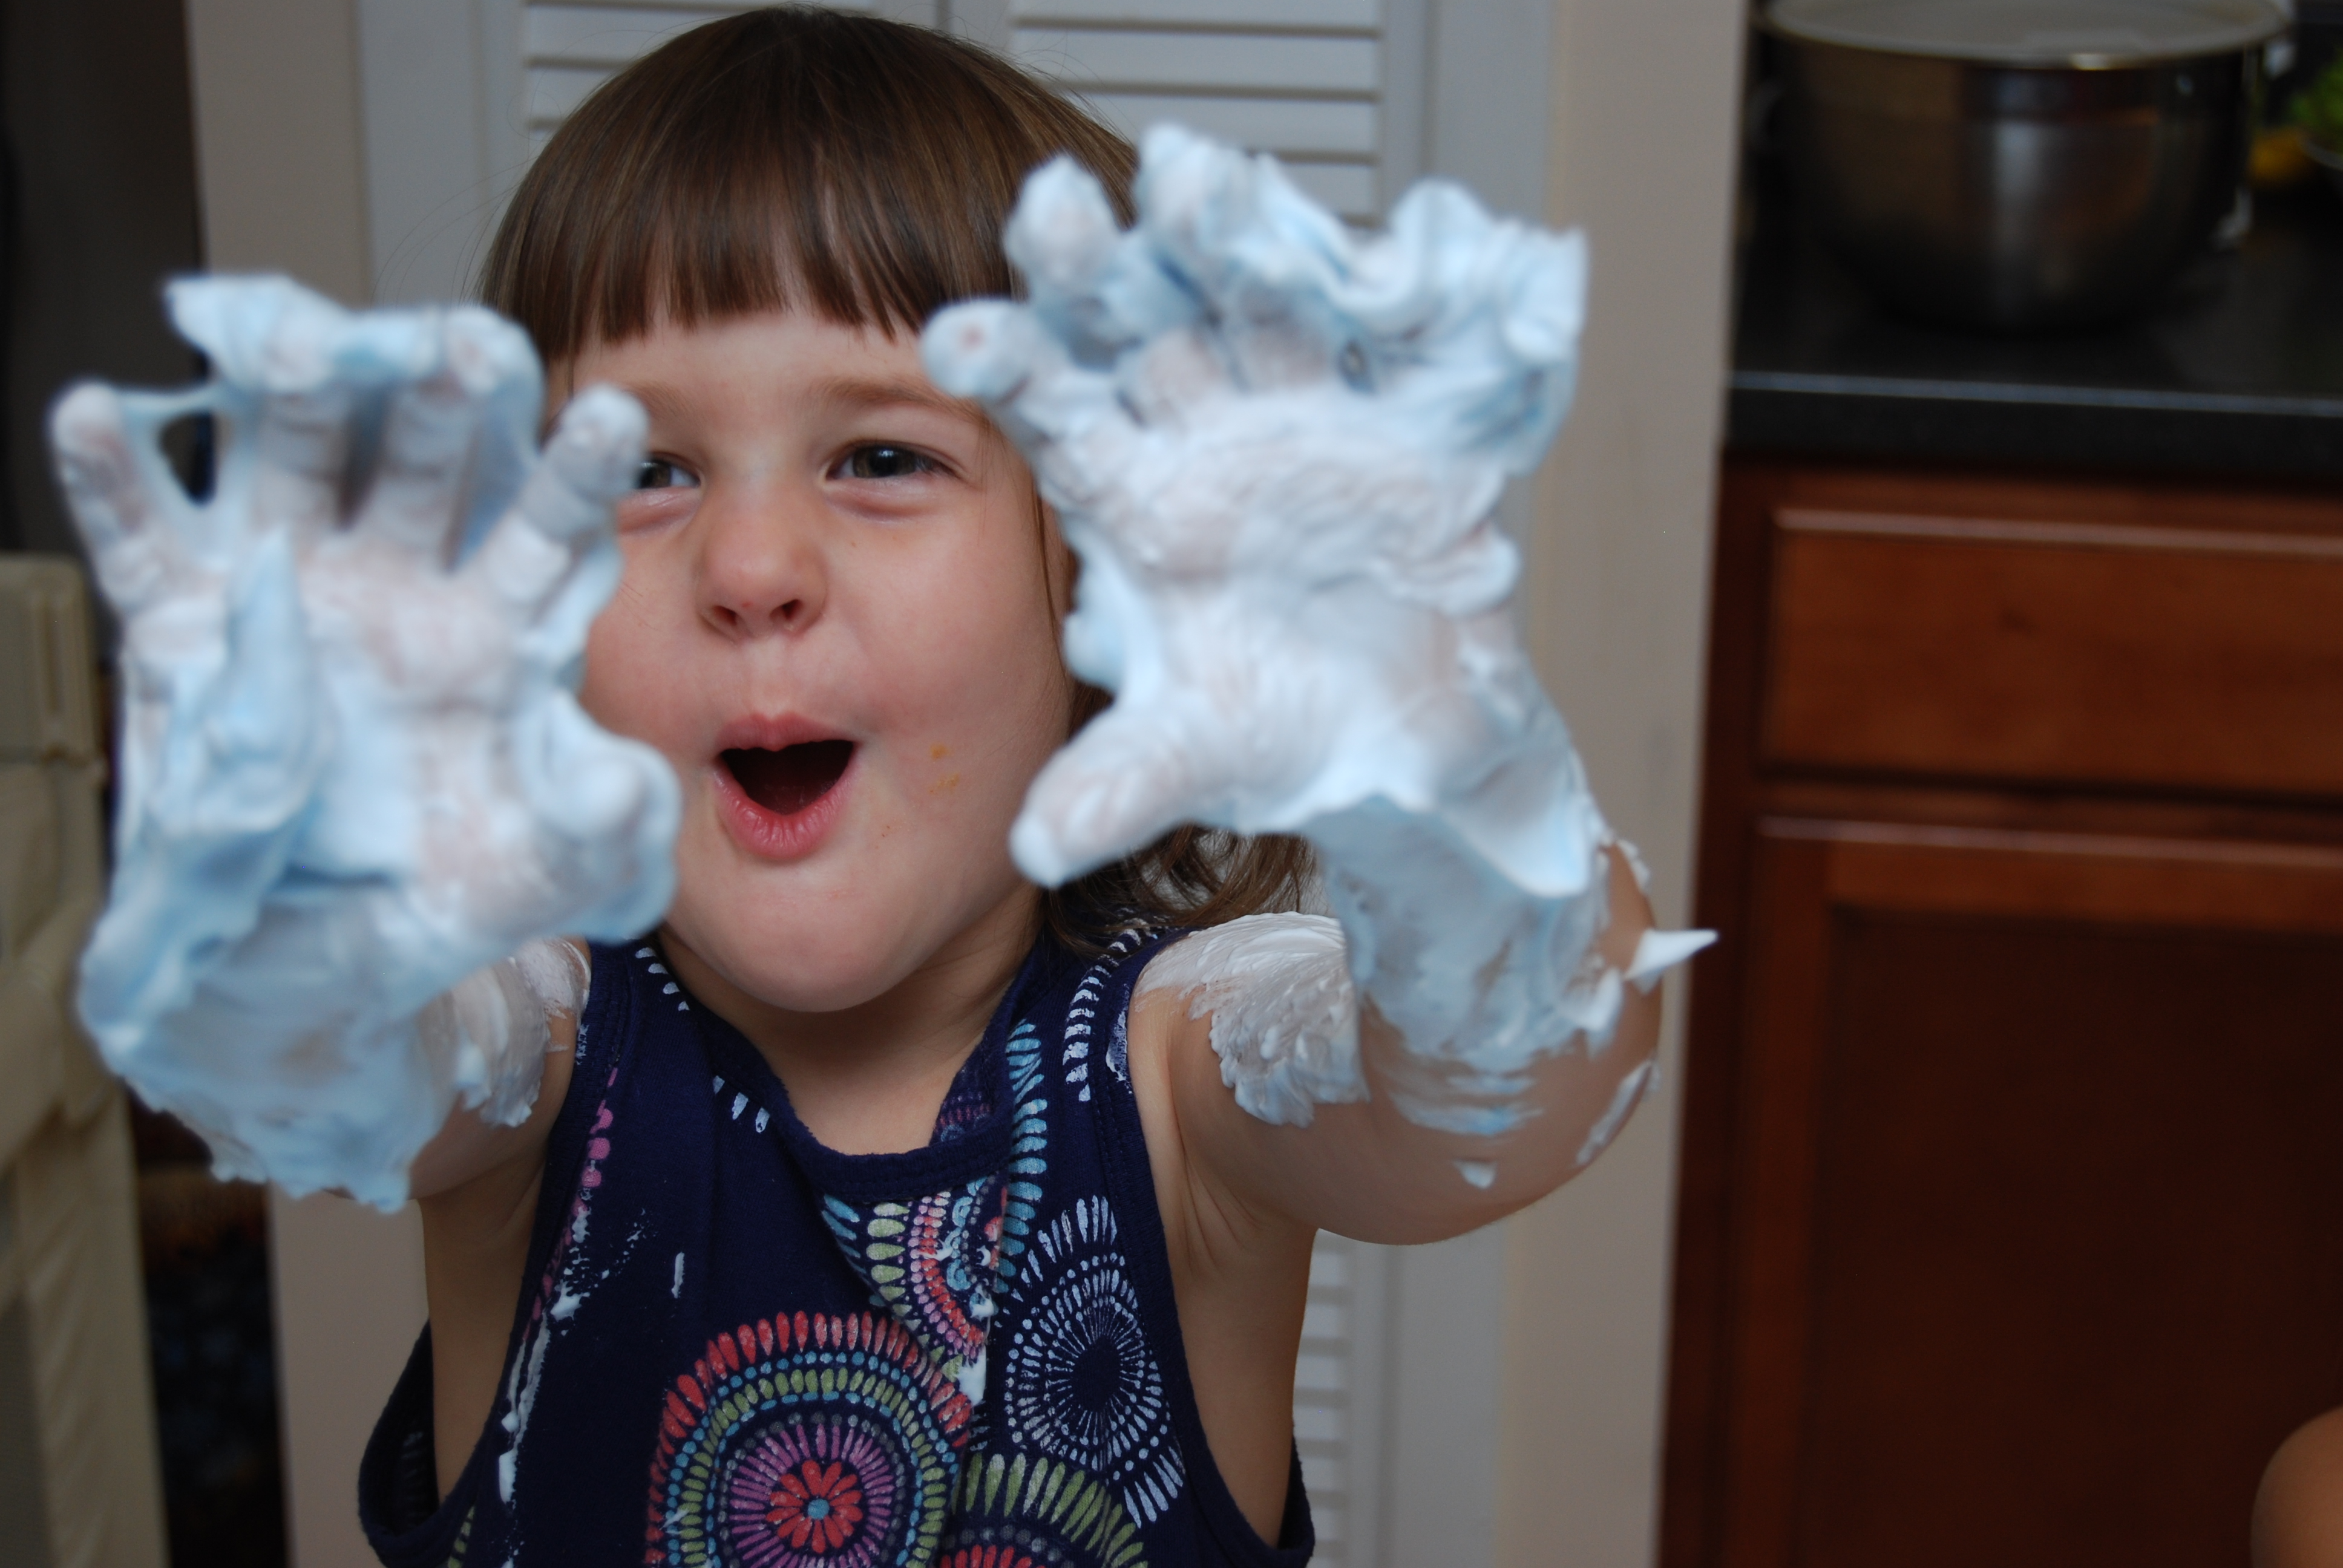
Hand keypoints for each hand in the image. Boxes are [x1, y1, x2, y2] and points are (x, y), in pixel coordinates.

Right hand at [52, 276, 676, 1203]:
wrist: (299, 969)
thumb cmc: (426, 907)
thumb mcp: (523, 881)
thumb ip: (587, 832)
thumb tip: (632, 789)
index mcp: (489, 635)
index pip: (543, 536)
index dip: (575, 476)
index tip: (616, 414)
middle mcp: (392, 587)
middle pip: (422, 471)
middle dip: (443, 403)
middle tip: (469, 338)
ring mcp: (283, 589)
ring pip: (289, 467)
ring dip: (291, 400)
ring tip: (299, 340)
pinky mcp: (174, 624)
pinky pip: (141, 539)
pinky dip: (111, 477)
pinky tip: (92, 412)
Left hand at [923, 125, 1589, 887]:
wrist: (1410, 743)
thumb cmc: (1282, 734)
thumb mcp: (1195, 758)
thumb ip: (1116, 787)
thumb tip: (1032, 848)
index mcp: (1139, 503)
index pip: (1057, 416)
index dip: (1011, 370)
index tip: (951, 336)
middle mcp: (1210, 438)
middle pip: (1142, 330)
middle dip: (1102, 269)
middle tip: (1050, 205)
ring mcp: (1309, 415)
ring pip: (1259, 305)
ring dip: (1231, 243)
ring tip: (1193, 178)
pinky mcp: (1412, 419)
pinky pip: (1401, 339)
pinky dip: (1398, 290)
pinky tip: (1377, 234)